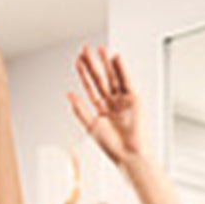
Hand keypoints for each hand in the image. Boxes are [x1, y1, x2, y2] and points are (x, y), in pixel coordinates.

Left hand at [70, 46, 145, 165]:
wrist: (129, 154)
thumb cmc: (113, 146)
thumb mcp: (90, 126)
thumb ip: (80, 109)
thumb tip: (69, 94)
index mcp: (102, 109)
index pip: (91, 87)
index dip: (84, 74)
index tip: (77, 61)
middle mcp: (113, 103)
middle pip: (101, 78)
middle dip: (94, 64)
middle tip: (86, 49)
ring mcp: (124, 100)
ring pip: (114, 77)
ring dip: (107, 63)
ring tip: (101, 49)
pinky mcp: (135, 99)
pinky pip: (127, 81)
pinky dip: (122, 69)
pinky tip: (116, 58)